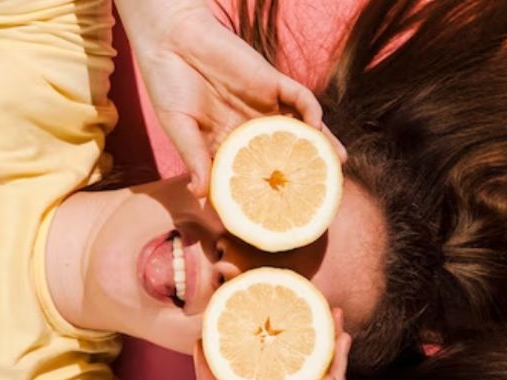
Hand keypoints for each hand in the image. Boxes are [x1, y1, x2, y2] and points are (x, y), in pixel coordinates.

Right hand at [116, 0, 346, 196]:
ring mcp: (265, 105)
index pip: (256, 172)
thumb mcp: (178, 126)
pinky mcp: (272, 82)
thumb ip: (194, 158)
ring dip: (321, 144)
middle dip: (305, 171)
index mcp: (230, 143)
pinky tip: (316, 127)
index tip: (283, 213)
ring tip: (338, 164)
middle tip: (324, 192)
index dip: (270, 191)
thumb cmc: (168, 84)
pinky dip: (311, 110)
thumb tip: (201, 195)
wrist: (171, 39)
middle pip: (286, 153)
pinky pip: (300, 97)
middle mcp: (253, 127)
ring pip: (301, 127)